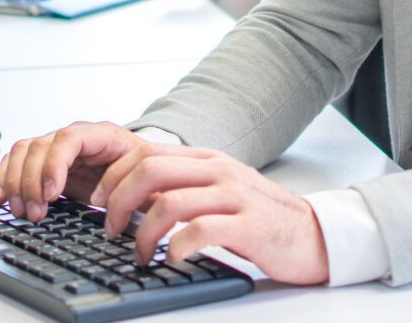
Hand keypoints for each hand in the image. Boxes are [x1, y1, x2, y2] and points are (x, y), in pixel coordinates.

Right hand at [0, 121, 148, 221]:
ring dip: (16, 183)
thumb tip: (119, 209)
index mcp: (103, 136)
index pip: (69, 139)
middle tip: (35, 212)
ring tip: (22, 211)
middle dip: (32, 183)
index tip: (51, 194)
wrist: (140, 171)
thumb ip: (133, 191)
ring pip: (24, 152)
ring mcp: (57, 146)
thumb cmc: (143, 174)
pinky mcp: (45, 161)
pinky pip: (16, 160)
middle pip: (40, 146)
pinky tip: (3, 197)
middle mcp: (76, 137)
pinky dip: (5, 177)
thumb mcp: (146, 181)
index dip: (54, 165)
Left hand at [94, 145, 329, 284]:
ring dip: (142, 232)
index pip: (145, 152)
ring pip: (169, 202)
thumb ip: (184, 187)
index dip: (113, 176)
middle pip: (149, 171)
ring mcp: (234, 196)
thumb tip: (135, 199)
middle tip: (109, 229)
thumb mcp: (220, 191)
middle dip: (117, 202)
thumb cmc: (262, 218)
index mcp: (207, 159)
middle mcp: (218, 171)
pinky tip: (171, 258)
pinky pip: (201, 231)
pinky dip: (176, 246)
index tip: (97, 202)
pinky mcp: (248, 226)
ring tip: (139, 253)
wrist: (314, 235)